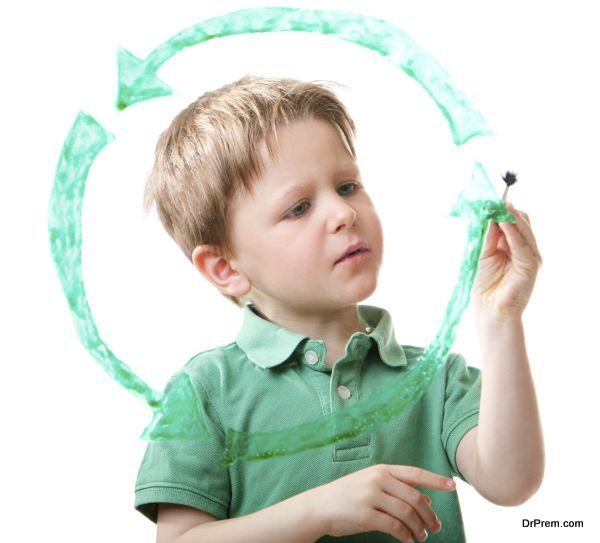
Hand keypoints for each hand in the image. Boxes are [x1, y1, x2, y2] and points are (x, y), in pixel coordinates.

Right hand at [305, 464, 454, 542]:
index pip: (414, 473)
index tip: (453, 486)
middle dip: (429, 515)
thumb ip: (398, 489)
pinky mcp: (365, 514)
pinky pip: (394, 527)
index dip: (435, 480)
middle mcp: (378, 479)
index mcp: (381, 470)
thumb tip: (427, 500)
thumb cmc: (348, 495)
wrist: (320, 506)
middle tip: (436, 527)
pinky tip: (407, 540)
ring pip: (407, 514)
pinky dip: (405, 535)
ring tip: (422, 536)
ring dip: (419, 528)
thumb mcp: (372, 485)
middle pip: (414, 497)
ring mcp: (371, 496)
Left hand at [473, 202, 542, 318]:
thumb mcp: (484, 254)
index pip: (512, 223)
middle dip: (507, 212)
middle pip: (521, 224)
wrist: (490, 308)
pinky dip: (514, 232)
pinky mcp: (531, 265)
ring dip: (511, 218)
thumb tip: (489, 214)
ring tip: (501, 206)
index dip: (502, 212)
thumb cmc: (484, 285)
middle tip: (496, 200)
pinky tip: (505, 222)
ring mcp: (530, 257)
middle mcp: (523, 250)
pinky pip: (523, 244)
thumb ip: (489, 236)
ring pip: (524, 231)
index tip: (490, 200)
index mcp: (512, 247)